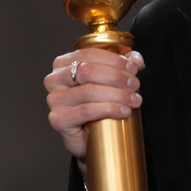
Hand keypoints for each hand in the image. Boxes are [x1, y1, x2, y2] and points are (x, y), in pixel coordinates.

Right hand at [44, 48, 144, 177]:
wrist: (89, 136)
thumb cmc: (96, 104)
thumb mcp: (110, 79)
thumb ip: (123, 65)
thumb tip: (135, 60)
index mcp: (64, 63)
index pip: (89, 54)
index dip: (114, 60)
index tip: (133, 69)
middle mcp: (55, 79)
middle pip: (89, 71)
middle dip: (117, 77)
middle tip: (135, 85)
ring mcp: (54, 99)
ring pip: (89, 91)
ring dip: (117, 94)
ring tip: (134, 100)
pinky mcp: (58, 119)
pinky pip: (86, 111)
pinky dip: (109, 109)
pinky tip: (123, 111)